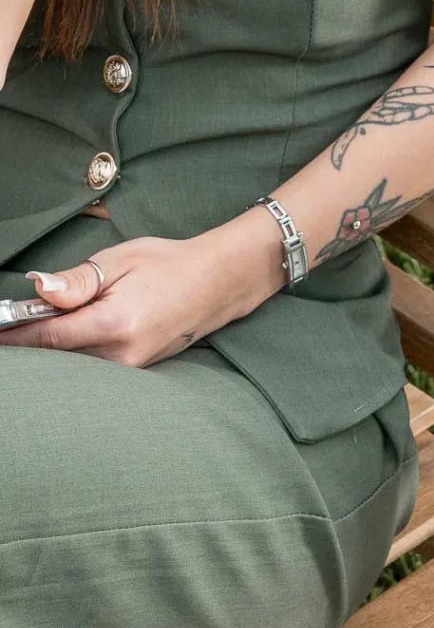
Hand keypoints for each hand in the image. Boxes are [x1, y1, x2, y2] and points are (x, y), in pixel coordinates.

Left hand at [0, 213, 284, 366]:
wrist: (218, 283)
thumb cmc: (169, 264)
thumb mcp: (119, 261)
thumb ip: (77, 281)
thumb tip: (38, 289)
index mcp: (115, 323)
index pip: (49, 337)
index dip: (16, 335)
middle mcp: (125, 353)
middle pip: (60, 357)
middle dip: (34, 342)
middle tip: (15, 324)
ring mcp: (135, 365)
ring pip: (79, 364)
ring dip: (58, 348)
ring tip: (47, 325)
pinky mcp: (141, 366)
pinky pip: (98, 363)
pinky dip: (80, 350)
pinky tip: (76, 333)